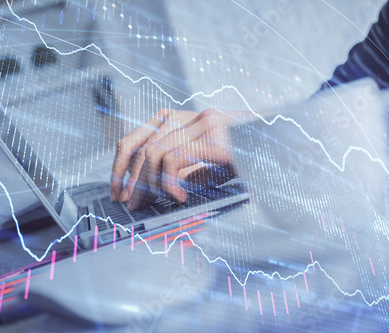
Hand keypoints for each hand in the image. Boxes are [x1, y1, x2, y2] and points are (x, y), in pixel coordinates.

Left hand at [110, 108, 233, 209]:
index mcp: (175, 120)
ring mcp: (200, 123)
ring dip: (153, 185)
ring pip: (154, 154)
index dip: (119, 168)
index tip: (117, 191)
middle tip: (133, 206)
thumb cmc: (238, 162)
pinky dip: (171, 183)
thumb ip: (171, 171)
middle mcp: (184, 116)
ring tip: (163, 201)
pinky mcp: (212, 137)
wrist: (276, 151)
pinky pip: (173, 160)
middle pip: (141, 149)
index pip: (132, 139)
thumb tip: (141, 193)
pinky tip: (181, 196)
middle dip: (132, 183)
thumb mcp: (197, 167)